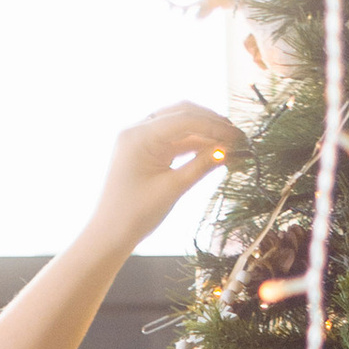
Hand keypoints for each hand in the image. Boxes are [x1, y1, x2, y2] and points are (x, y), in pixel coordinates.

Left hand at [91, 102, 243, 258]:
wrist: (109, 234)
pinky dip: (193, 143)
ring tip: (230, 144)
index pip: (184, 119)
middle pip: (181, 114)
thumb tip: (229, 150)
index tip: (239, 136)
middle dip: (211, 123)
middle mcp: (137, 130)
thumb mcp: (173, 189)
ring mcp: (139, 139)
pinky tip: (214, 150)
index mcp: (139, 136)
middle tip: (238, 136)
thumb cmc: (136, 215)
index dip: (215, 126)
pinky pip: (172, 139)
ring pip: (178, 125)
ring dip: (204, 133)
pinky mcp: (144, 150)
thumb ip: (202, 165)